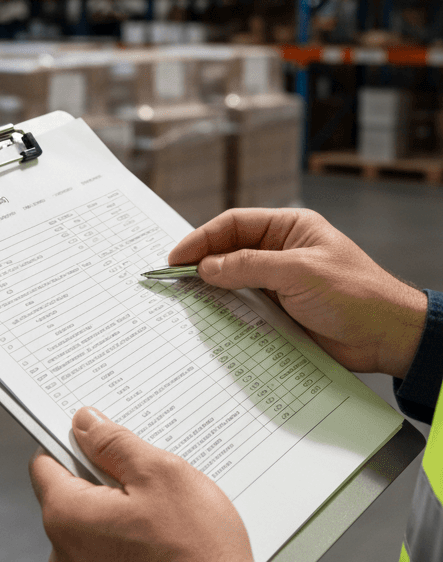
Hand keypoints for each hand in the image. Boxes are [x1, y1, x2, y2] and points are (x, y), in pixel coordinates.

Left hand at [29, 406, 253, 561]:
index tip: (98, 435)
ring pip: (96, 534)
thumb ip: (115, 444)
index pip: (45, 464)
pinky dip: (134, 552)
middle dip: (106, 483)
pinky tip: (171, 550)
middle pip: (72, 500)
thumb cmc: (195, 554)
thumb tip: (85, 424)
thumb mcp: (160, 474)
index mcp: (66, 518)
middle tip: (152, 480)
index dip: (72, 443)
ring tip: (171, 520)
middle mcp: (65, 559)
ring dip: (124, 519)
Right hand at [169, 207, 426, 377]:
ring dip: (213, 292)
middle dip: (202, 264)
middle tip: (174, 280)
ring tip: (186, 301)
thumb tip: (208, 267)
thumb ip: (250, 266)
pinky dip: (227, 315)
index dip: (202, 238)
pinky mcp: (281, 313)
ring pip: (235, 283)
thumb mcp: (298, 272)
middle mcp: (282, 252)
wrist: (387, 336)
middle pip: (230, 252)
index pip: (236, 224)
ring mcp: (280, 284)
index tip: (177, 256)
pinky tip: (212, 321)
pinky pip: (246, 310)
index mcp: (290, 228)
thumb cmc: (357, 293)